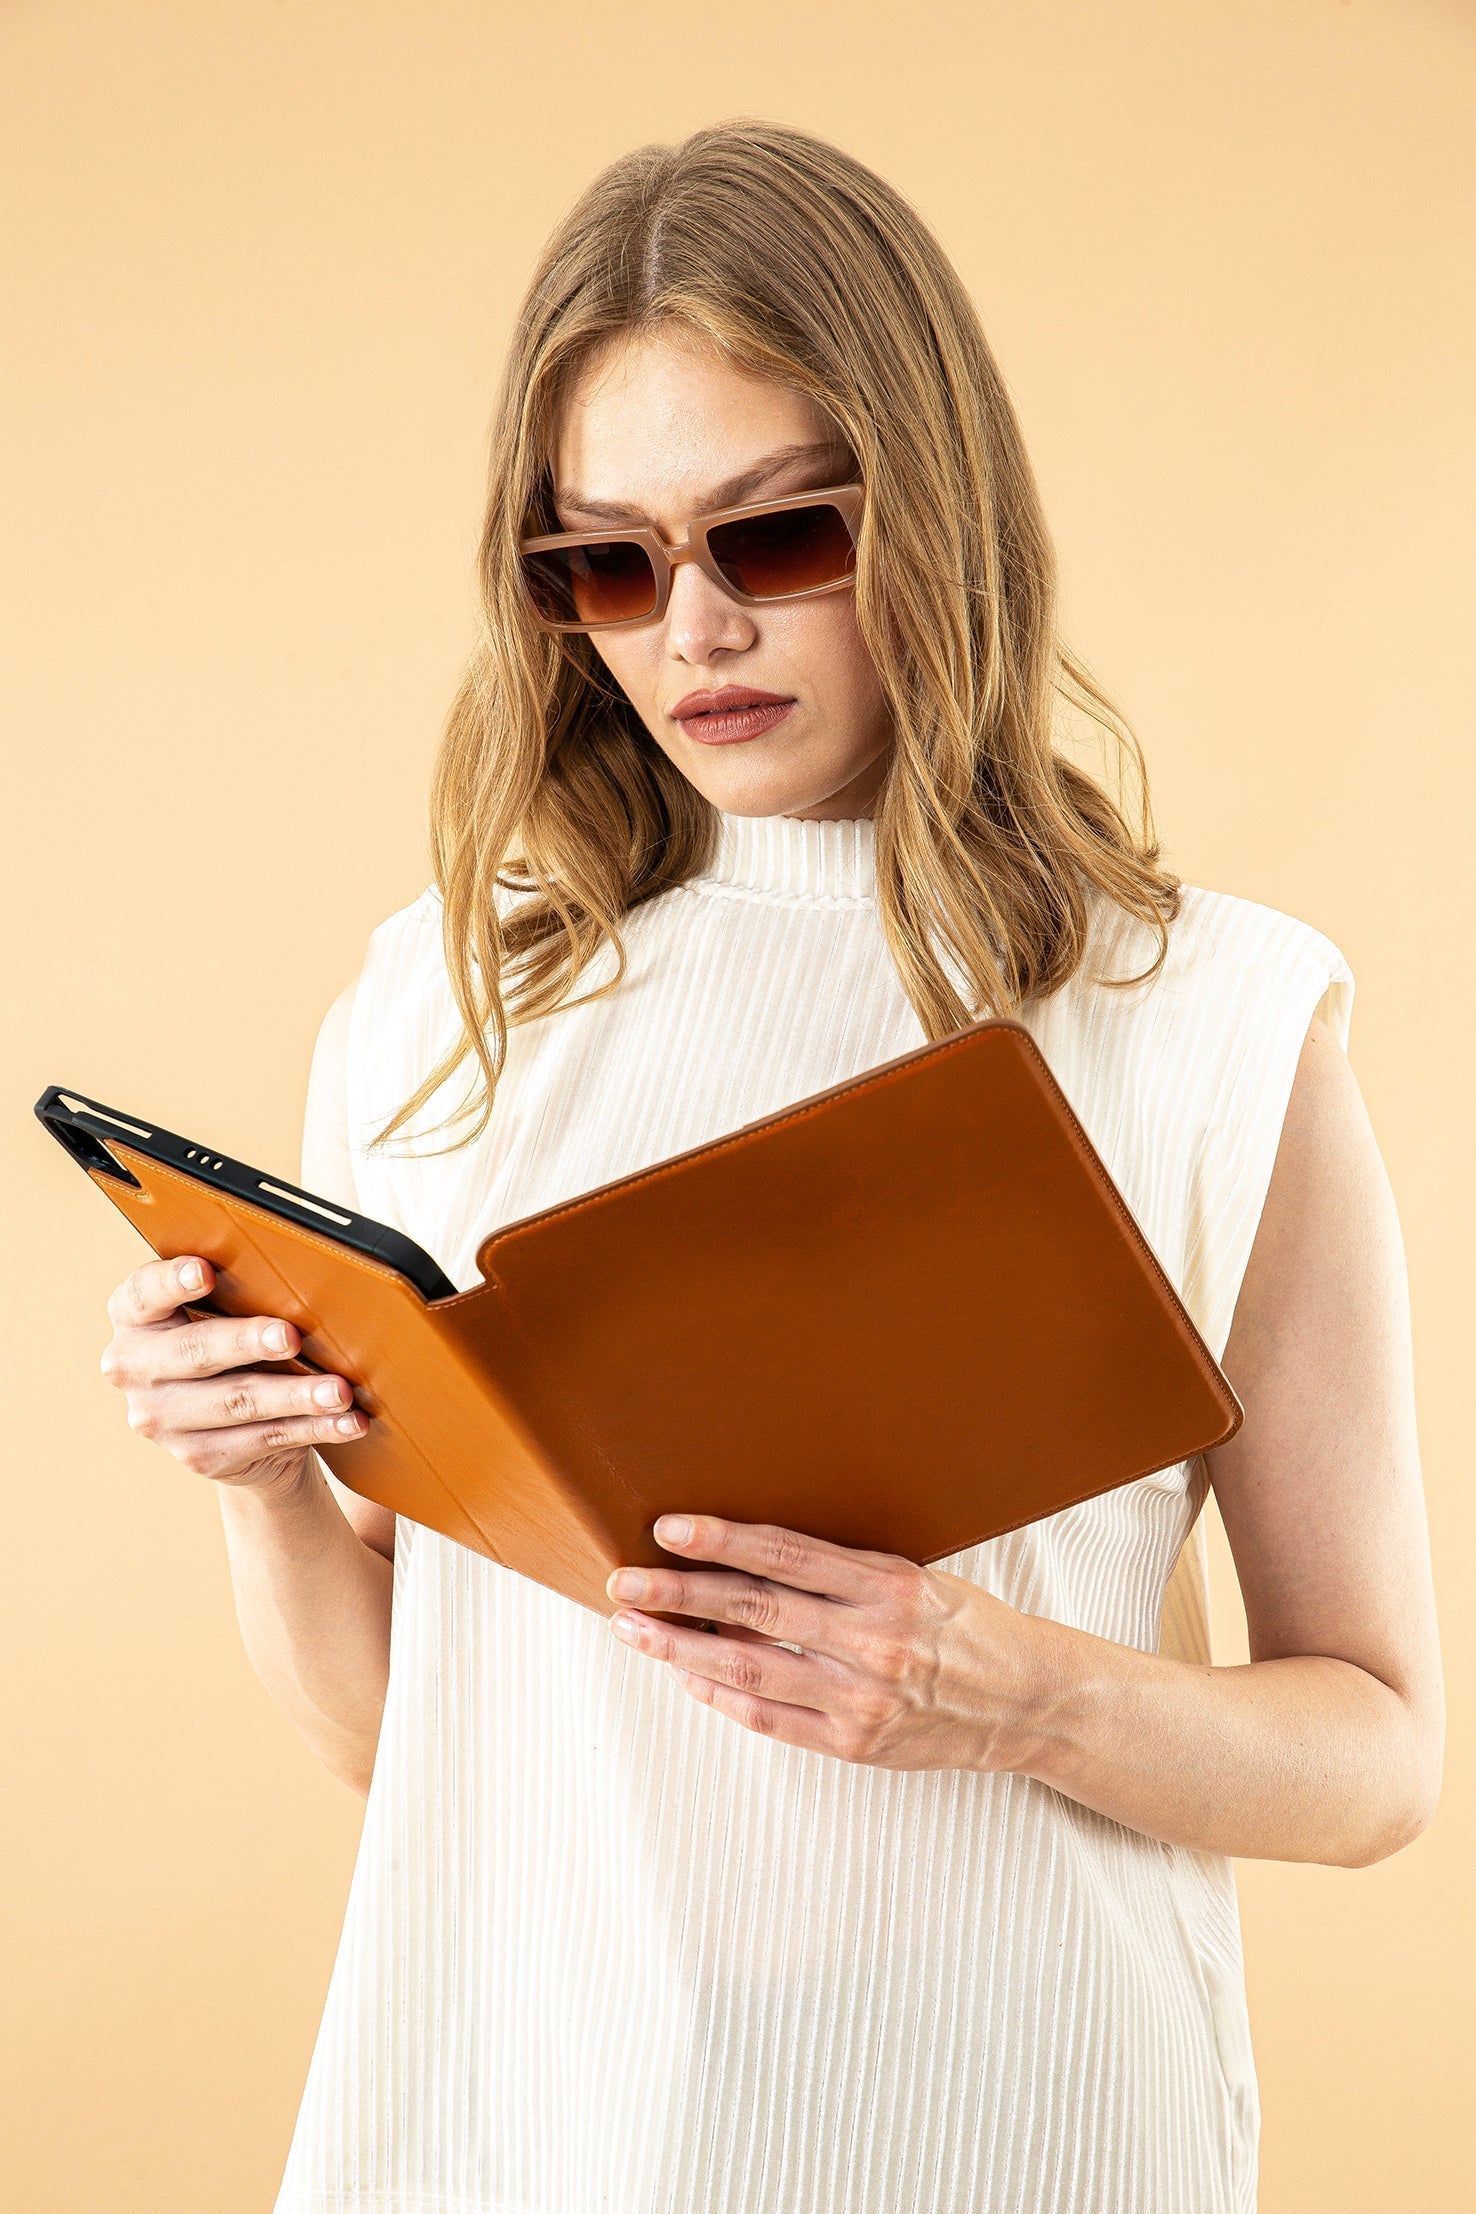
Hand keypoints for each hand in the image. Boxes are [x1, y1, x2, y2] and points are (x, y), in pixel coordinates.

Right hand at [99, 1254, 368, 1495]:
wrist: (234, 1421)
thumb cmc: (234, 1340)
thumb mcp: (225, 1310)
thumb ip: (240, 1291)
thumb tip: (302, 1279)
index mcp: (134, 1316)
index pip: (143, 1292)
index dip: (172, 1281)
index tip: (206, 1271)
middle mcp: (133, 1367)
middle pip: (194, 1351)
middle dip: (247, 1342)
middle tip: (291, 1337)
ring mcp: (160, 1418)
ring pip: (237, 1402)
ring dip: (295, 1395)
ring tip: (340, 1391)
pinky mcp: (198, 1456)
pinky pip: (265, 1438)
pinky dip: (314, 1428)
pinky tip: (348, 1422)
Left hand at [605, 1513, 1054, 1771]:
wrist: (1030, 1701)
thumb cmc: (969, 1629)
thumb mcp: (918, 1578)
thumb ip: (845, 1572)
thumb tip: (754, 1554)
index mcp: (889, 1586)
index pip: (784, 1555)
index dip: (721, 1539)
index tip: (669, 1528)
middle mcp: (872, 1640)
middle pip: (752, 1610)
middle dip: (678, 1594)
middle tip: (624, 1581)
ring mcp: (861, 1697)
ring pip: (749, 1668)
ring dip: (681, 1648)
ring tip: (635, 1629)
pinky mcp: (855, 1743)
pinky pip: (772, 1718)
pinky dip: (722, 1696)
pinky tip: (687, 1675)